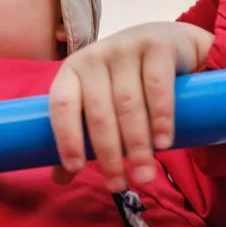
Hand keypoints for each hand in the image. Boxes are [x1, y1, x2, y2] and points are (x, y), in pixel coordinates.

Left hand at [49, 22, 213, 191]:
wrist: (165, 42)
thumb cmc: (121, 80)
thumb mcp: (97, 102)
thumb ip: (80, 135)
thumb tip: (60, 178)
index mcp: (71, 71)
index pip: (62, 105)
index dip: (66, 137)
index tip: (75, 168)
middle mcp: (94, 57)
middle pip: (98, 111)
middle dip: (108, 154)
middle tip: (118, 185)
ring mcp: (124, 48)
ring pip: (128, 103)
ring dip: (137, 144)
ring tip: (144, 175)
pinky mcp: (156, 47)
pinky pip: (157, 85)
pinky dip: (160, 117)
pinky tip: (163, 143)